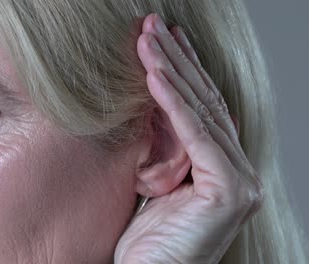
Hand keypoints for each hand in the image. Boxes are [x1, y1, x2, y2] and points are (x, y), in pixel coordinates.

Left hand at [114, 13, 264, 263]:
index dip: (183, 70)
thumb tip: (153, 106)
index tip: (163, 41)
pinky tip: (154, 75)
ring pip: (201, 113)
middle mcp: (238, 170)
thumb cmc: (148, 239)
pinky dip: (173, 103)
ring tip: (148, 40)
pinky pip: (196, 137)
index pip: (202, 107)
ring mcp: (240, 181)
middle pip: (204, 102)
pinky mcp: (229, 192)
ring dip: (172, 72)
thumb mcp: (156, 180)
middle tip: (153, 26)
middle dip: (177, 60)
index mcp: (222, 166)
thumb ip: (166, 146)